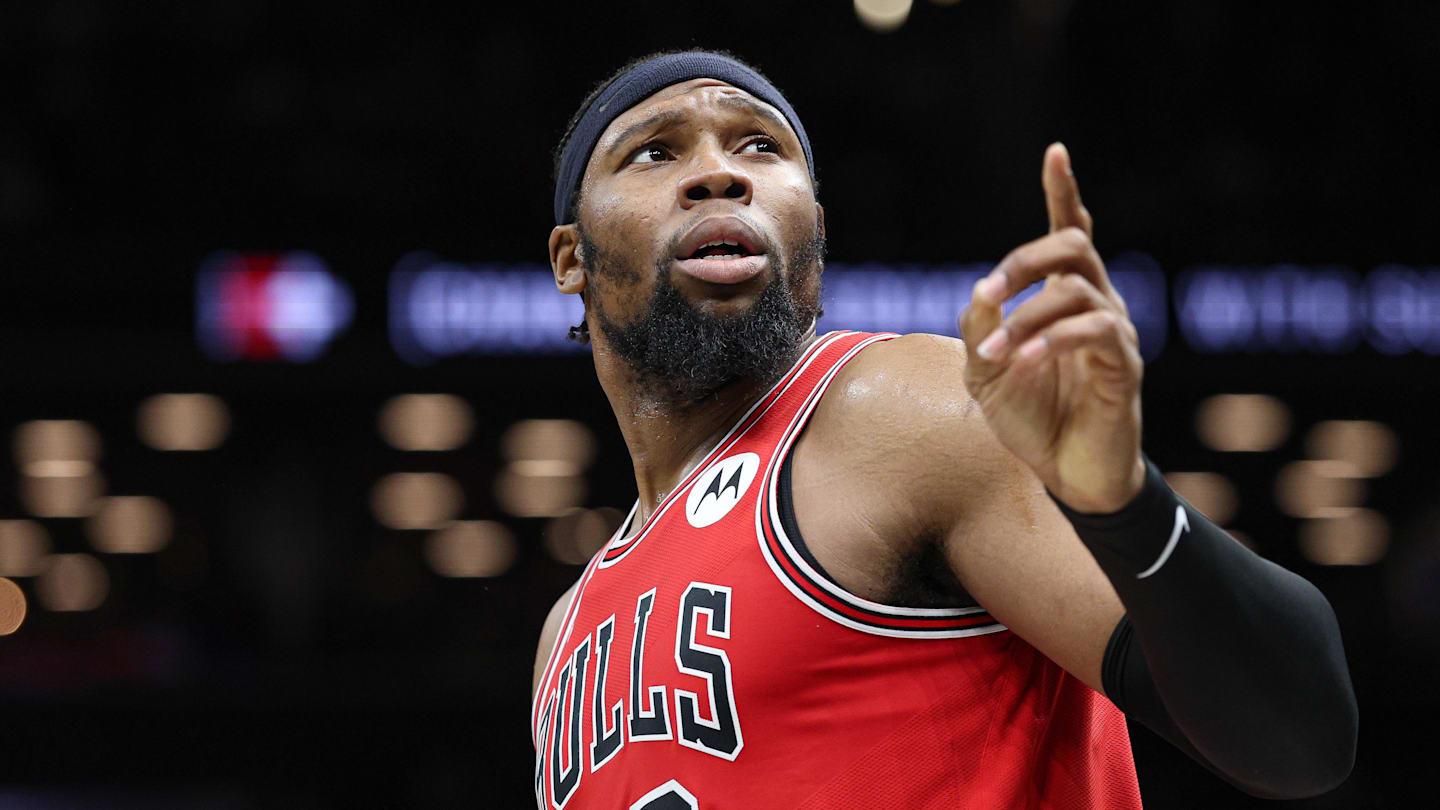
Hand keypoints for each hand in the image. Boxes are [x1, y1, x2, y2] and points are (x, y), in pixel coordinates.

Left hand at [958, 143, 1145, 513]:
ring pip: (1077, 290)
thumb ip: (980, 329)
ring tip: (997, 355)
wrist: (1066, 475)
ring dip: (1027, 317)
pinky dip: (1054, 341)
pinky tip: (1027, 362)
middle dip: (1026, 258)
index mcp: (1063, 297)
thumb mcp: (985, 372)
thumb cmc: (1030, 419)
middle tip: (990, 291)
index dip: (1064, 193)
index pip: (1070, 233)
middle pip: (1074, 247)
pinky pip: (1096, 331)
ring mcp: (1114, 332)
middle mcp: (1095, 303)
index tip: (1055, 152)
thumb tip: (983, 292)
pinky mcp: (1124, 365)